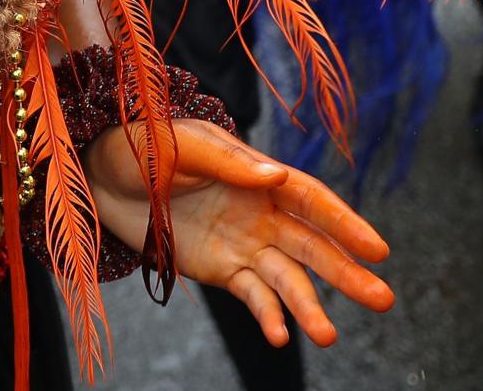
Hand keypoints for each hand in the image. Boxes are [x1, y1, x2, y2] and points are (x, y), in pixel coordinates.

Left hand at [86, 118, 393, 347]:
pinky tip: (282, 337)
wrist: (99, 176)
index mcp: (258, 174)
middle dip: (347, 272)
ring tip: (328, 336)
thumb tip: (277, 176)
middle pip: (313, 246)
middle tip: (384, 299)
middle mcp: (261, 212)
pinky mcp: (220, 270)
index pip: (311, 200)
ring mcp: (243, 244)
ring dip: (309, 306)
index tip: (378, 249)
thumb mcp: (180, 145)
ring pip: (288, 279)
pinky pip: (252, 296)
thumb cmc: (142, 145)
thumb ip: (227, 163)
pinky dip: (268, 316)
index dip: (345, 223)